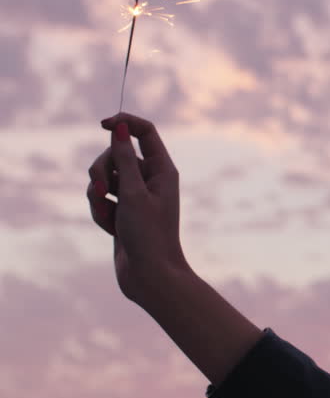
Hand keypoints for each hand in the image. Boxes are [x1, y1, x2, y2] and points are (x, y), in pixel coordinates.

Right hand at [86, 112, 191, 305]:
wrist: (149, 275)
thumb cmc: (148, 234)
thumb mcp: (132, 193)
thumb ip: (123, 159)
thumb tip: (119, 128)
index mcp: (162, 170)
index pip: (144, 132)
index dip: (124, 123)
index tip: (102, 123)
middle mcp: (150, 179)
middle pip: (116, 153)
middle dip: (101, 169)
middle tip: (102, 189)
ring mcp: (135, 195)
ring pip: (103, 177)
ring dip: (98, 196)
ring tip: (110, 216)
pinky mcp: (122, 210)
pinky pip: (100, 199)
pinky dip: (100, 211)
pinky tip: (111, 229)